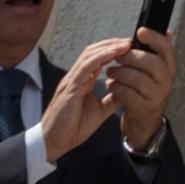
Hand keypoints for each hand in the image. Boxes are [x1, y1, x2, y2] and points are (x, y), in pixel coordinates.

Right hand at [41, 38, 131, 162]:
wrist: (55, 142)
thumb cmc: (72, 128)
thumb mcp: (99, 111)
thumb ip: (112, 99)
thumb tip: (127, 90)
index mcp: (83, 82)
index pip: (97, 58)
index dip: (112, 50)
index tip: (129, 48)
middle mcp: (76, 77)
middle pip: (93, 51)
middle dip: (112, 44)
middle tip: (129, 41)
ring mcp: (72, 80)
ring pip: (89, 55)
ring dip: (108, 47)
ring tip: (125, 44)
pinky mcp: (70, 87)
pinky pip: (85, 67)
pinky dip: (100, 57)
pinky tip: (113, 53)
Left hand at [107, 26, 176, 152]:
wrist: (144, 122)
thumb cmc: (146, 90)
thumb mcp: (155, 72)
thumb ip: (156, 53)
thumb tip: (165, 31)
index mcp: (169, 67)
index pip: (166, 48)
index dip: (154, 38)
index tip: (139, 32)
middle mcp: (166, 81)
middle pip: (152, 63)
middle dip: (132, 57)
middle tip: (118, 56)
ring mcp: (156, 96)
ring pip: (138, 79)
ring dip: (121, 73)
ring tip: (111, 72)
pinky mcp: (143, 108)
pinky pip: (128, 94)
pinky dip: (117, 88)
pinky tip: (112, 85)